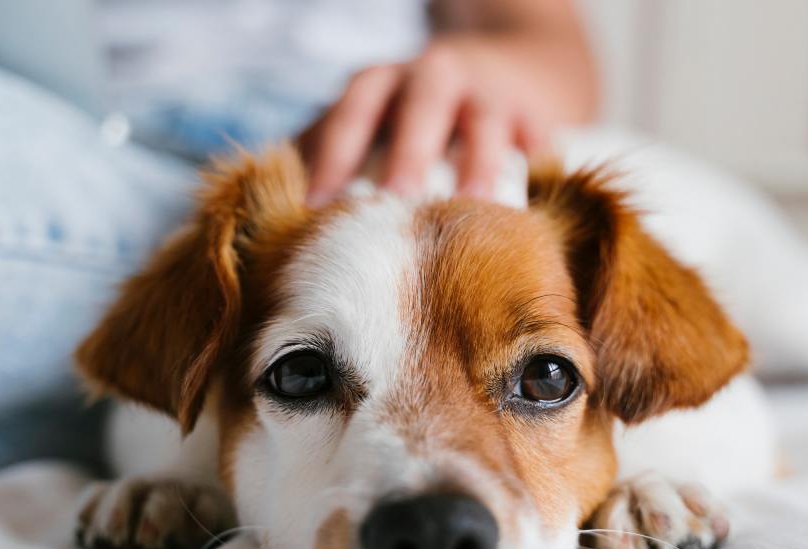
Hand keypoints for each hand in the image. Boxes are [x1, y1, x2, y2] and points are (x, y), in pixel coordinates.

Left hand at [300, 34, 588, 206]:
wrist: (502, 71)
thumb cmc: (409, 118)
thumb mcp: (365, 123)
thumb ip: (324, 156)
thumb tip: (267, 219)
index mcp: (382, 82)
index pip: (352, 113)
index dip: (334, 156)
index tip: (316, 207)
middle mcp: (435, 76)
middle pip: (420, 108)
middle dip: (408, 154)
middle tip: (397, 203)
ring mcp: (490, 92)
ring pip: (486, 122)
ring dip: (479, 163)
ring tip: (474, 208)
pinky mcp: (536, 114)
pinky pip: (539, 140)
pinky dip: (537, 168)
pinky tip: (533, 208)